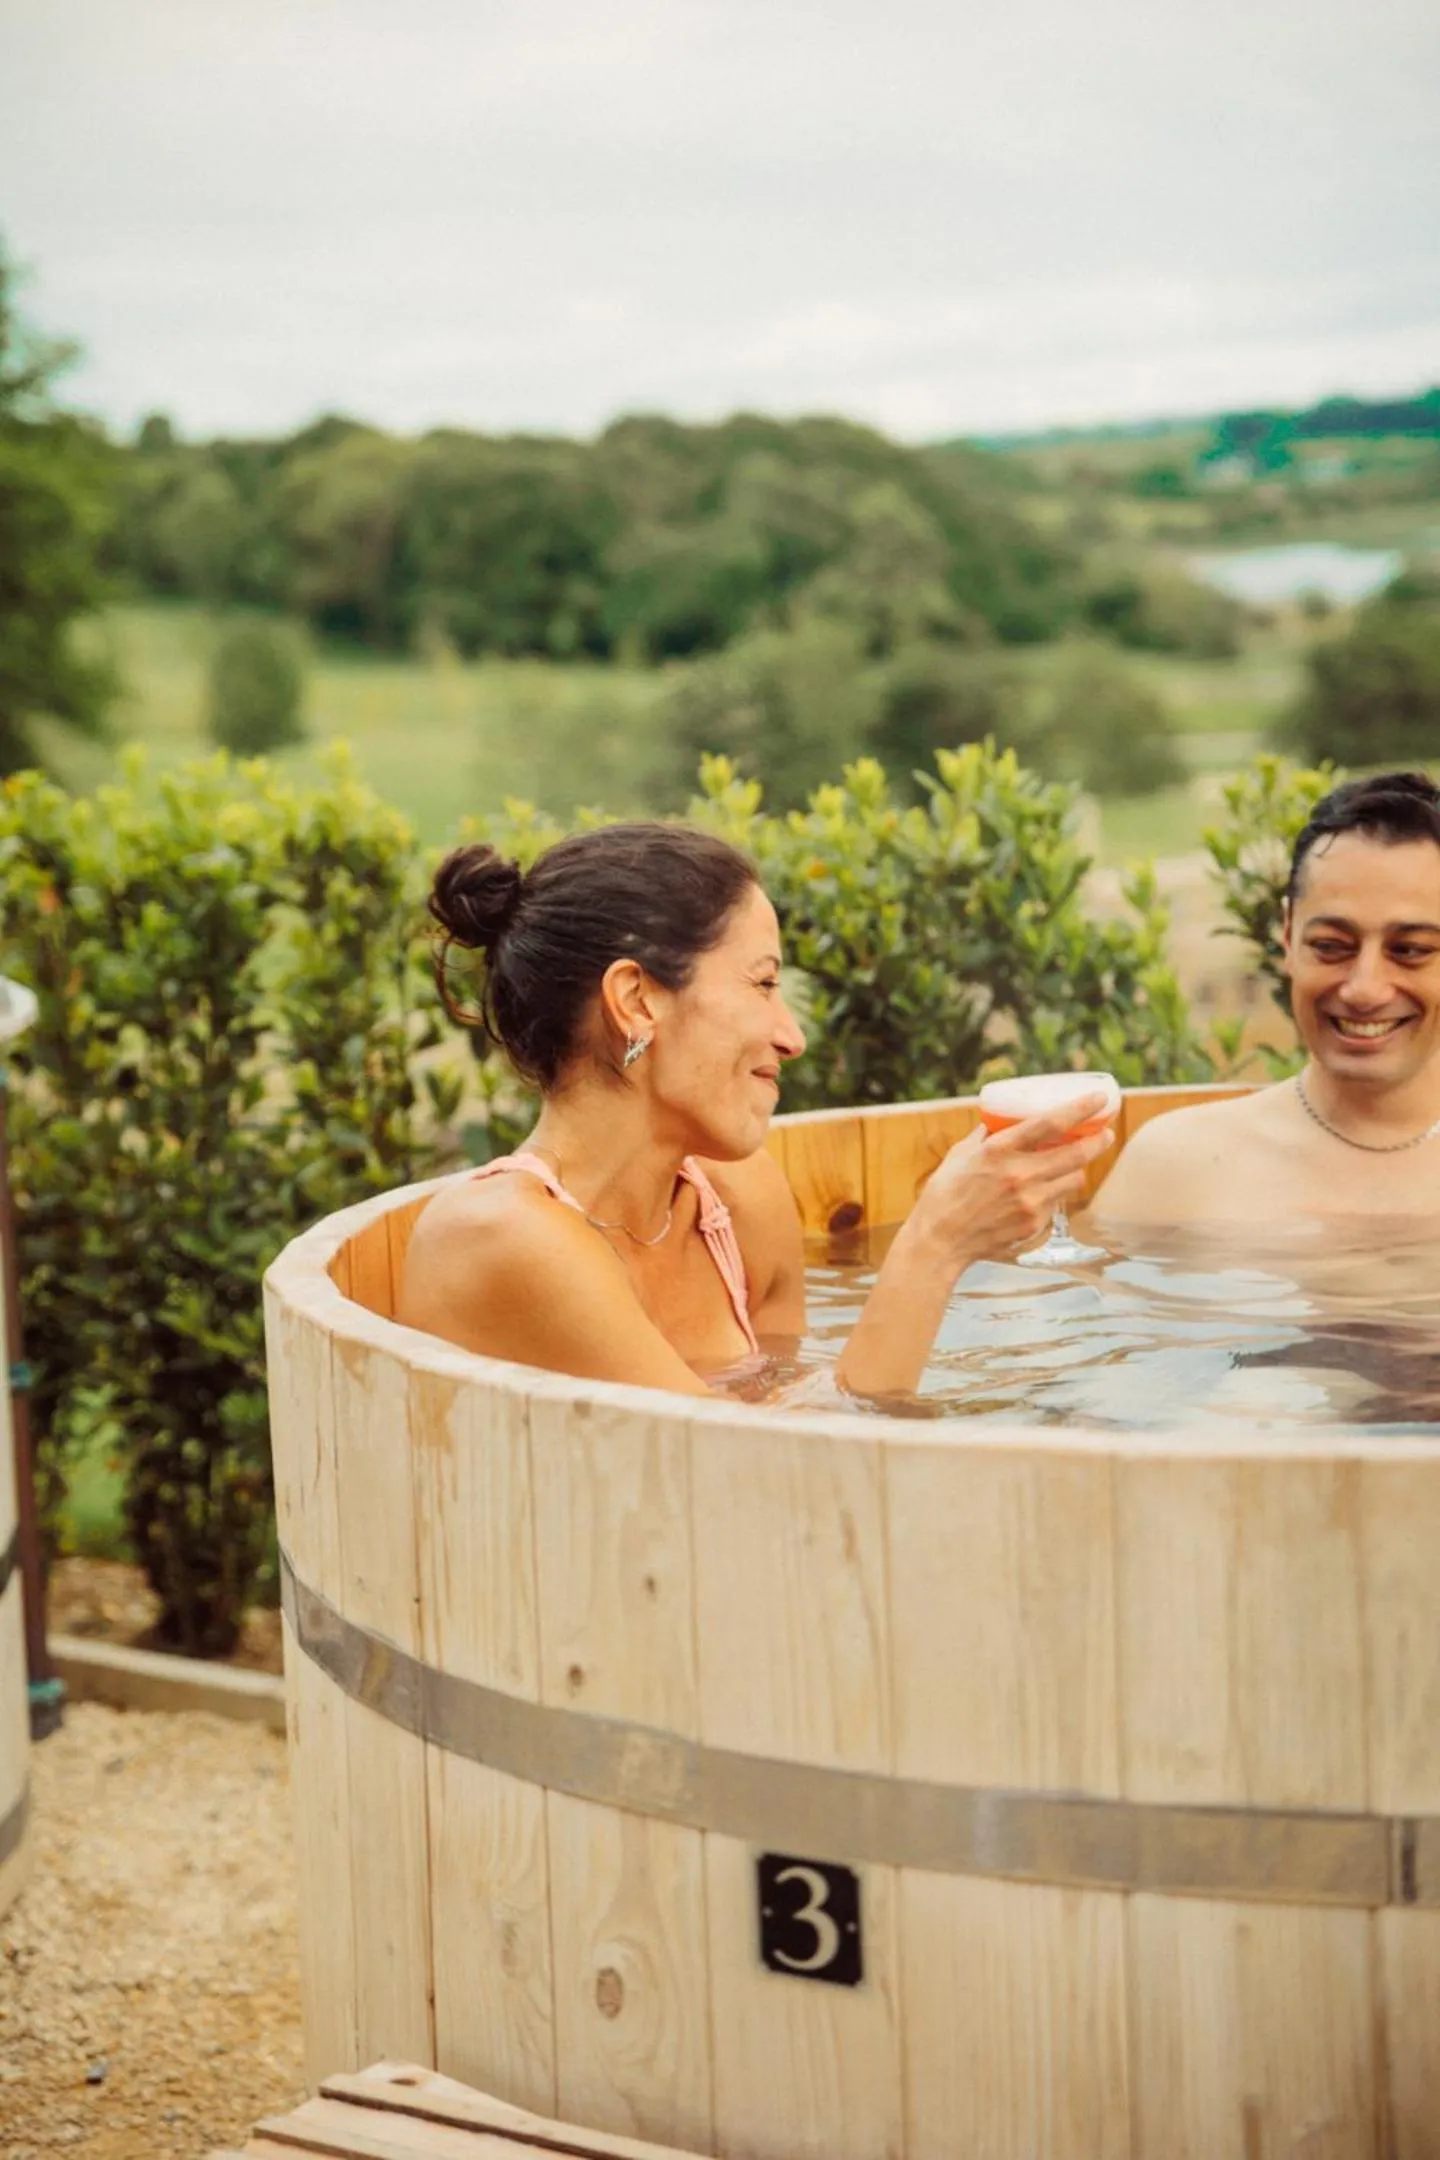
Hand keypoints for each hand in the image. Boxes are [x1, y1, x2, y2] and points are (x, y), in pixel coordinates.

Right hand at [914, 1091, 1115, 1265]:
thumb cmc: (944, 1194)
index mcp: (999, 1150)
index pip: (1050, 1123)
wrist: (940, 1241)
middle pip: (1076, 1154)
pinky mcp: (1034, 1224)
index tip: (1099, 1099)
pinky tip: (1042, 1192)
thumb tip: (1000, 1119)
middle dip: (1098, 1141)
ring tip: (1075, 1163)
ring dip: (1077, 1168)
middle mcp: (1019, 1174)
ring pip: (1074, 1179)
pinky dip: (1054, 1193)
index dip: (1080, 1109)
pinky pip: (1057, 1203)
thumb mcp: (960, 1154)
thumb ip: (985, 1136)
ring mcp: (1030, 1201)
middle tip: (1105, 1133)